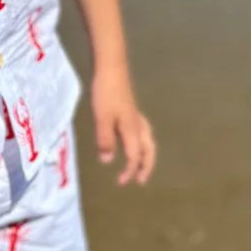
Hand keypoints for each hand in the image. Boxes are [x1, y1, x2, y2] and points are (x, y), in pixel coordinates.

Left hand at [91, 67, 156, 185]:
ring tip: (141, 163)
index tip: (121, 183)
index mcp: (132, 129)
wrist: (111, 67)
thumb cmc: (106, 92)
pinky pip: (141, 131)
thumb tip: (108, 162)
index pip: (134, 156)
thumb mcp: (102, 118)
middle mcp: (137, 124)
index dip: (129, 171)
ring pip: (147, 139)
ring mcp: (136, 115)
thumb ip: (105, 140)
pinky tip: (130, 139)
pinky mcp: (131, 108)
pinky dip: (140, 141)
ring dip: (146, 154)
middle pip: (148, 149)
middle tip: (141, 180)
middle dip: (146, 166)